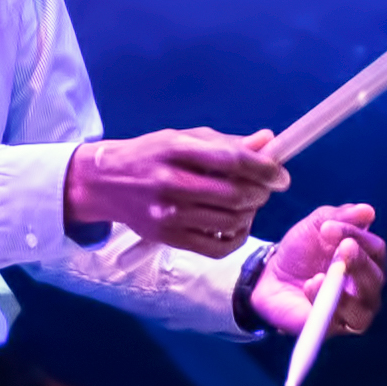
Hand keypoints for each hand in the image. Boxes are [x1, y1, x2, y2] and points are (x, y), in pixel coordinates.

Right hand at [65, 128, 288, 258]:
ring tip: (248, 204)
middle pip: (235, 195)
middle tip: (264, 189)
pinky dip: (236, 238)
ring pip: (230, 222)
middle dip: (261, 193)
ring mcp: (169, 214)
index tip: (281, 176)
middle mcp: (172, 182)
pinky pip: (216, 247)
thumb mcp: (183, 138)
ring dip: (250, 214)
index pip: (232, 161)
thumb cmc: (150, 155)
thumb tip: (269, 141)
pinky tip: (235, 225)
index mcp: (176, 149)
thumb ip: (226, 143)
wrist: (105, 183)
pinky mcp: (168, 238)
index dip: (265, 169)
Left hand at [250, 203, 386, 336]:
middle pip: (376, 277)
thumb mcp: (316, 226)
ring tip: (320, 273)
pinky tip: (310, 286)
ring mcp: (355, 311)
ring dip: (344, 285)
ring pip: (364, 303)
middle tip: (341, 247)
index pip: (375, 249)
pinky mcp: (336, 328)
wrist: (270, 277)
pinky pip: (339, 320)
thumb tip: (368, 211)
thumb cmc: (300, 252)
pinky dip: (327, 303)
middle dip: (358, 261)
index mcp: (368, 260)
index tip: (328, 227)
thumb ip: (340, 216)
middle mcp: (368, 287)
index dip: (357, 235)